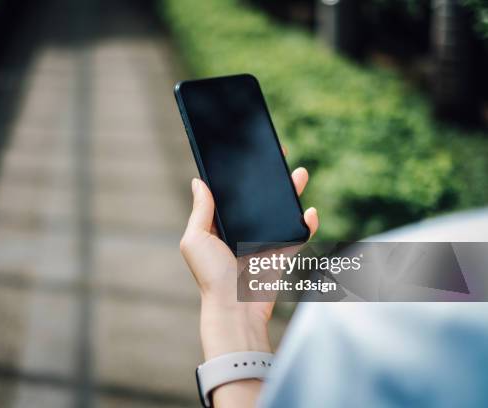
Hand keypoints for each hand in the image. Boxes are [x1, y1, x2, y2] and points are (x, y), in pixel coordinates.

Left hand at [180, 160, 318, 359]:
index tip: (248, 156)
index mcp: (219, 226)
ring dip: (290, 194)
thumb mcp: (195, 239)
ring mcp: (261, 243)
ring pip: (280, 213)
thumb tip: (199, 182)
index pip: (230, 195)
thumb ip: (201, 211)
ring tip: (299, 174)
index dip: (239, 177)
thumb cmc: (211, 276)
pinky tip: (310, 211)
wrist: (235, 310)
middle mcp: (240, 232)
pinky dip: (306, 224)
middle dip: (269, 180)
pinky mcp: (279, 255)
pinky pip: (296, 236)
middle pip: (258, 200)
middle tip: (278, 157)